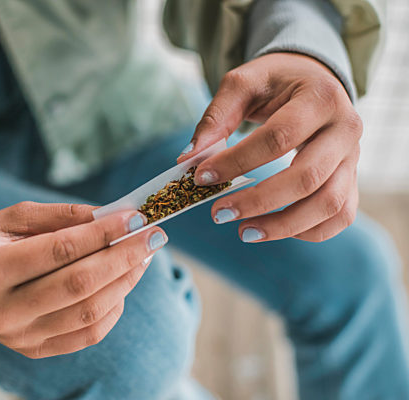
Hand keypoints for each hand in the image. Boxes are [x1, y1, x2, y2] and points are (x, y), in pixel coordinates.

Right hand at [0, 202, 166, 357]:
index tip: (134, 217)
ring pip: (89, 313)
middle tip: (153, 235)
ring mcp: (19, 337)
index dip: (102, 234)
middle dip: (124, 257)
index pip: (59, 250)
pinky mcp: (35, 350)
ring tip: (143, 256)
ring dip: (125, 282)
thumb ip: (60, 216)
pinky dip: (113, 308)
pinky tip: (122, 283)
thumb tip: (110, 216)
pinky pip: (87, 335)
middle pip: (79, 285)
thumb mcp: (12, 218)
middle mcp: (2, 311)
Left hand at [178, 53, 361, 242]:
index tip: (201, 177)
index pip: (278, 138)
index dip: (237, 161)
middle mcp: (345, 129)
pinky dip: (309, 231)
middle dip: (258, 201)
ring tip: (244, 232)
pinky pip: (340, 216)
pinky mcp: (351, 179)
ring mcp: (354, 158)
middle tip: (218, 213)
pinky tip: (272, 229)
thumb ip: (216, 118)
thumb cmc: (275, 82)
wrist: (314, 79)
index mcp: (321, 98)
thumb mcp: (243, 84)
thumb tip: (188, 159)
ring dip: (284, 225)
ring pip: (329, 204)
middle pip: (308, 177)